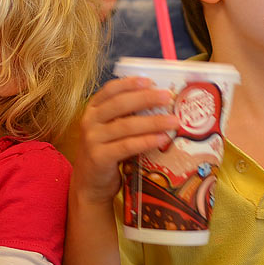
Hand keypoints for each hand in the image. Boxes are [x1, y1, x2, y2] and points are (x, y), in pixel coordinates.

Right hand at [72, 77, 178, 205]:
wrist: (89, 184)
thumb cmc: (105, 152)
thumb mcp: (109, 130)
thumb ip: (124, 116)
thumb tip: (158, 102)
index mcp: (92, 110)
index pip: (110, 90)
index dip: (130, 83)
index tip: (150, 80)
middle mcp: (89, 121)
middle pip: (120, 104)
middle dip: (146, 98)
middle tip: (168, 97)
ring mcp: (92, 139)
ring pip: (126, 125)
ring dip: (153, 122)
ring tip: (173, 121)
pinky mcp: (99, 157)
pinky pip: (127, 146)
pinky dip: (146, 141)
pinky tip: (162, 139)